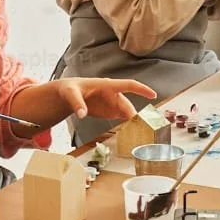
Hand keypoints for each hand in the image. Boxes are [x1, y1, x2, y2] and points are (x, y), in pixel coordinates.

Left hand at [36, 77, 155, 127]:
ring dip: (133, 123)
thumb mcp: (70, 94)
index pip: (129, 85)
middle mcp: (113, 95)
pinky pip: (121, 119)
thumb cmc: (70, 89)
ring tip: (138, 134)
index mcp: (107, 85)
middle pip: (128, 105)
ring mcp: (111, 104)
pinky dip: (126, 126)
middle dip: (135, 116)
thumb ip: (76, 103)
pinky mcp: (109, 112)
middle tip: (139, 129)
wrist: (66, 95)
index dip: (142, 89)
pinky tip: (130, 135)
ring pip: (126, 114)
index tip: (153, 95)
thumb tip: (81, 114)